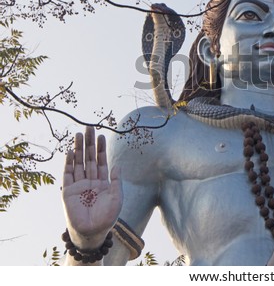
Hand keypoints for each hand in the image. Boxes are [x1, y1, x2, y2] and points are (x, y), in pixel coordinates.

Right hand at [62, 127, 121, 245]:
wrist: (93, 232)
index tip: (101, 135)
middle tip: (89, 127)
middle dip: (89, 143)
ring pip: (78, 163)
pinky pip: (68, 174)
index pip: (101, 161)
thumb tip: (117, 165)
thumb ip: (116, 181)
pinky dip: (68, 163)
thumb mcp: (117, 197)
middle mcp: (90, 181)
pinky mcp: (68, 191)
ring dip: (78, 149)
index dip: (101, 148)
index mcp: (103, 182)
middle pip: (88, 158)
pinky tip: (70, 151)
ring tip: (79, 134)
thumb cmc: (107, 218)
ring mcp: (79, 185)